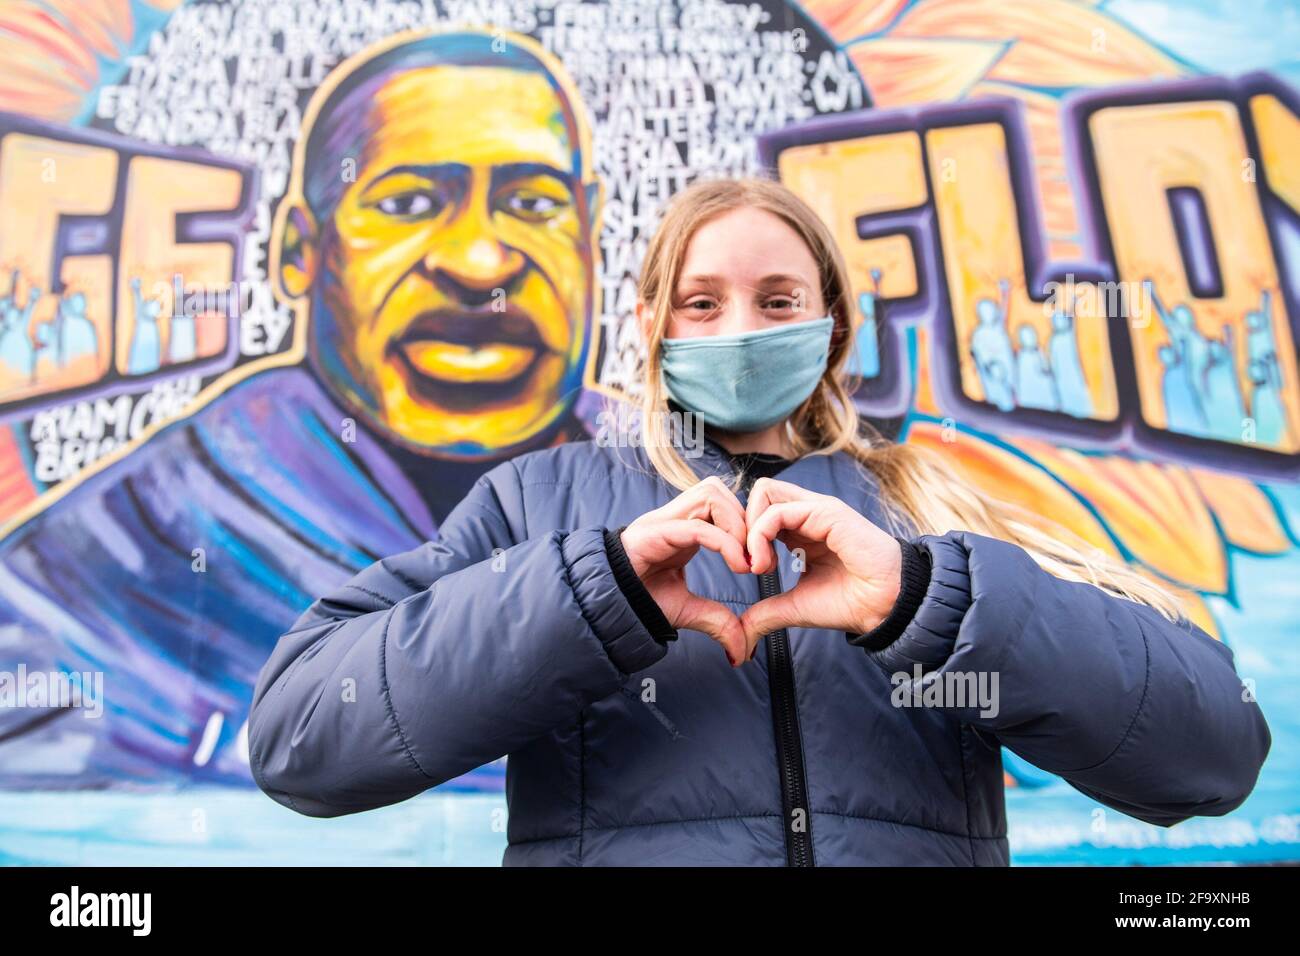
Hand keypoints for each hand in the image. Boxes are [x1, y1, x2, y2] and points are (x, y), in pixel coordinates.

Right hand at [620, 476, 750, 666]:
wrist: (605, 608)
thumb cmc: (639, 602)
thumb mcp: (688, 611)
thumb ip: (717, 622)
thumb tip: (742, 651)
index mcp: (684, 529)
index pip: (721, 505)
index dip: (747, 525)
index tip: (762, 562)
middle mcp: (676, 519)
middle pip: (718, 490)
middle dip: (745, 520)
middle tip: (757, 559)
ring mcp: (664, 522)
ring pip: (710, 494)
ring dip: (737, 525)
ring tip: (745, 560)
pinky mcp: (655, 533)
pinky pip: (698, 526)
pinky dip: (725, 542)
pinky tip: (738, 566)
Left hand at [739, 478, 903, 657]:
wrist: (883, 607)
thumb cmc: (848, 603)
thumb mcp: (794, 607)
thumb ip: (765, 614)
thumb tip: (740, 636)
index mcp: (800, 529)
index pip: (759, 509)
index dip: (743, 534)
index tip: (745, 569)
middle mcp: (807, 514)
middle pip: (758, 492)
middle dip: (740, 524)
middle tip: (745, 561)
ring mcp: (816, 509)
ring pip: (763, 493)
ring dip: (748, 530)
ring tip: (756, 565)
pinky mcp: (826, 512)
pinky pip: (777, 511)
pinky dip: (759, 536)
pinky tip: (765, 564)